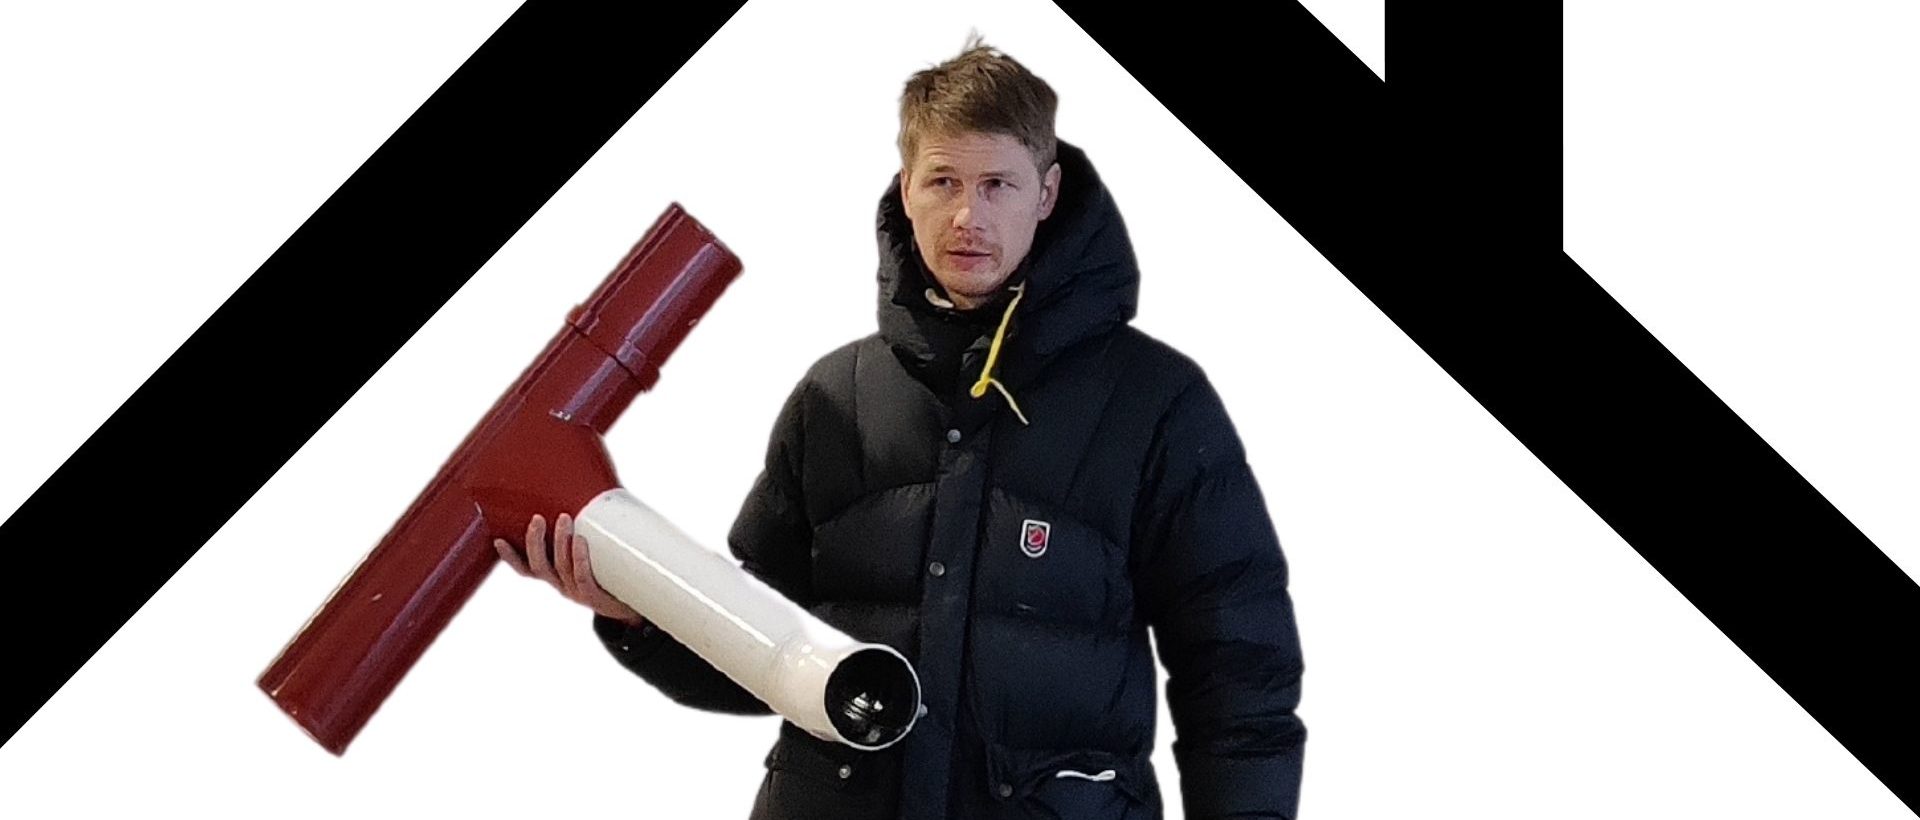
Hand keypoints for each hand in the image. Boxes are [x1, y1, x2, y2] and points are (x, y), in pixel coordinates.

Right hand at [494, 512, 645, 627]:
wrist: (633, 605)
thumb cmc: (611, 573)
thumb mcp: (595, 552)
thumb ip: (589, 528)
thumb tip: (595, 486)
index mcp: (556, 576)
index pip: (526, 569)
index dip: (510, 557)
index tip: (497, 540)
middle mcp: (561, 584)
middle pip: (539, 565)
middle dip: (535, 540)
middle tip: (538, 518)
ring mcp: (576, 592)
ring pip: (560, 567)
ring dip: (559, 542)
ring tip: (564, 518)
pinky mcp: (594, 596)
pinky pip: (582, 576)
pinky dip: (579, 558)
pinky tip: (580, 541)